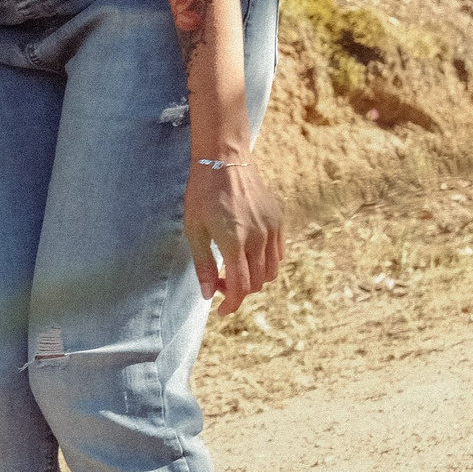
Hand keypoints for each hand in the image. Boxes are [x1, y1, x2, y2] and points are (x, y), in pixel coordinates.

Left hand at [186, 159, 281, 312]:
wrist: (224, 161)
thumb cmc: (202, 194)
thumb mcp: (194, 229)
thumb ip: (202, 264)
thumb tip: (208, 294)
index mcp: (234, 242)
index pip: (240, 286)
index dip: (232, 303)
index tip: (222, 310)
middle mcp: (258, 238)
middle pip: (257, 282)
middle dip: (239, 291)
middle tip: (219, 283)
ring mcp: (272, 229)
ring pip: (271, 271)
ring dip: (255, 280)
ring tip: (233, 270)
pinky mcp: (279, 221)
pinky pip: (279, 254)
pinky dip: (266, 264)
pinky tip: (249, 257)